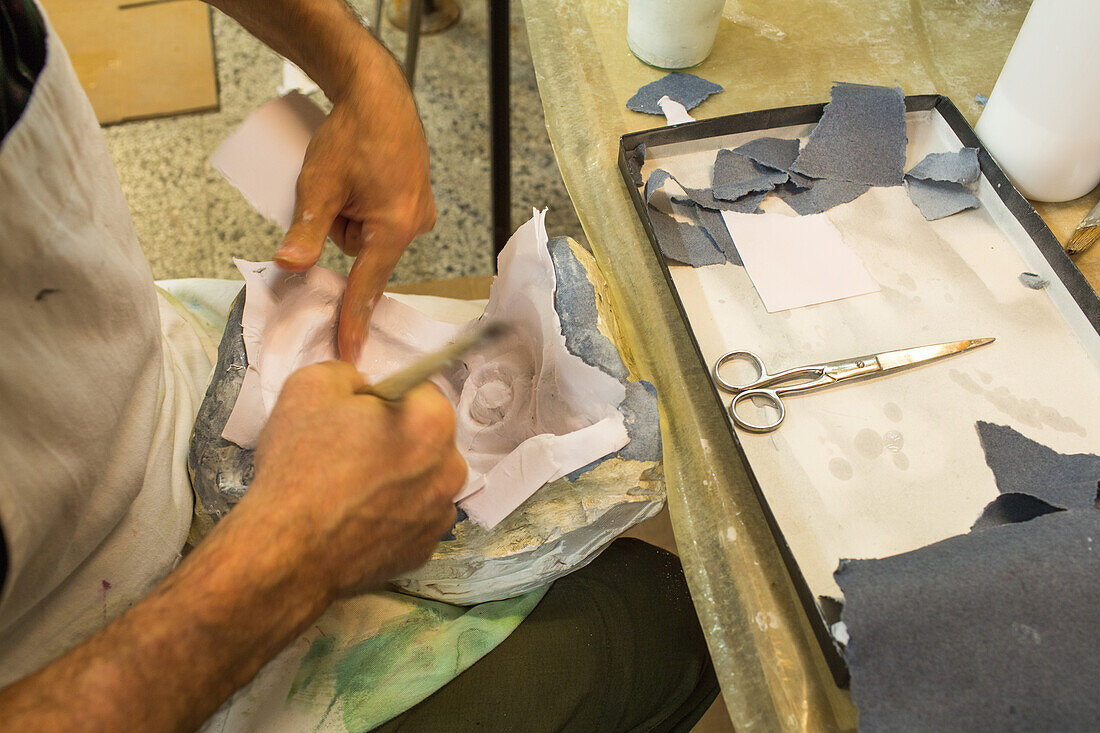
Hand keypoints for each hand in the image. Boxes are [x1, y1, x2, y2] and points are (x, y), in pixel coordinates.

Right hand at [242, 361, 464, 596]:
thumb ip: (348, 373)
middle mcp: (449, 468)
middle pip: (425, 438)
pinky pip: (412, 518)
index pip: (418, 392)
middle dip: (394, 438)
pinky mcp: (424, 549)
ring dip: (396, 477)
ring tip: (348, 490)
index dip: (382, 399)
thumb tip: (363, 388)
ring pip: (421, 479)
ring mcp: (440, 514)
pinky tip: (356, 518)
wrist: (285, 552)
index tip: (355, 417)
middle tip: (347, 453)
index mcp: (431, 422)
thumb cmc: (299, 469)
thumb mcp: (309, 387)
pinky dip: (391, 515)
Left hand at [274, 48, 434, 362]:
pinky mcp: (418, 201)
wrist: (378, 95)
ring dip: (352, 219)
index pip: (368, 286)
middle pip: (364, 257)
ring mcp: (421, 213)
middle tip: (337, 192)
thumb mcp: (319, 184)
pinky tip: (363, 180)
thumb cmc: (352, 134)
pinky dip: (366, 209)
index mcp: (394, 228)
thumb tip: (289, 266)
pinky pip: (382, 223)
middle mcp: (415, 226)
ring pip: (370, 239)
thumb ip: (306, 230)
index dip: (354, 320)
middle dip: (342, 231)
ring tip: (350, 180)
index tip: (351, 353)